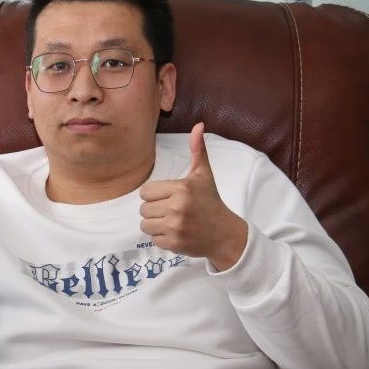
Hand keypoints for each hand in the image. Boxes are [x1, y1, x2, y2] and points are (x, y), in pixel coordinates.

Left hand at [139, 122, 247, 270]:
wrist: (224, 233)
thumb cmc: (210, 202)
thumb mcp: (203, 175)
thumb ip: (197, 150)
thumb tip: (198, 125)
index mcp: (181, 188)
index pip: (145, 192)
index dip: (153, 195)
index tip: (167, 197)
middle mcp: (177, 207)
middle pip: (143, 209)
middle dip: (154, 210)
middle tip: (171, 211)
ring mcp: (175, 227)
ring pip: (144, 225)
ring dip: (155, 225)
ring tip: (171, 222)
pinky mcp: (174, 243)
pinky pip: (153, 239)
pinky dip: (161, 238)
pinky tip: (175, 233)